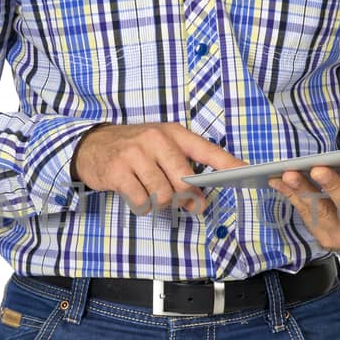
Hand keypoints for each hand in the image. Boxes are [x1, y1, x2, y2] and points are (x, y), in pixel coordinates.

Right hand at [69, 121, 248, 214]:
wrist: (91, 145)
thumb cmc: (134, 148)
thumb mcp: (160, 146)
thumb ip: (183, 165)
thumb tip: (201, 196)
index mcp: (173, 133)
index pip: (207, 149)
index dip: (228, 164)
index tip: (247, 172)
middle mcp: (156, 139)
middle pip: (184, 181)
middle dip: (188, 198)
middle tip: (187, 203)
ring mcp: (136, 154)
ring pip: (164, 195)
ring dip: (161, 203)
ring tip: (152, 193)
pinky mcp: (119, 171)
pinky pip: (142, 201)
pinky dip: (142, 206)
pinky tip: (136, 194)